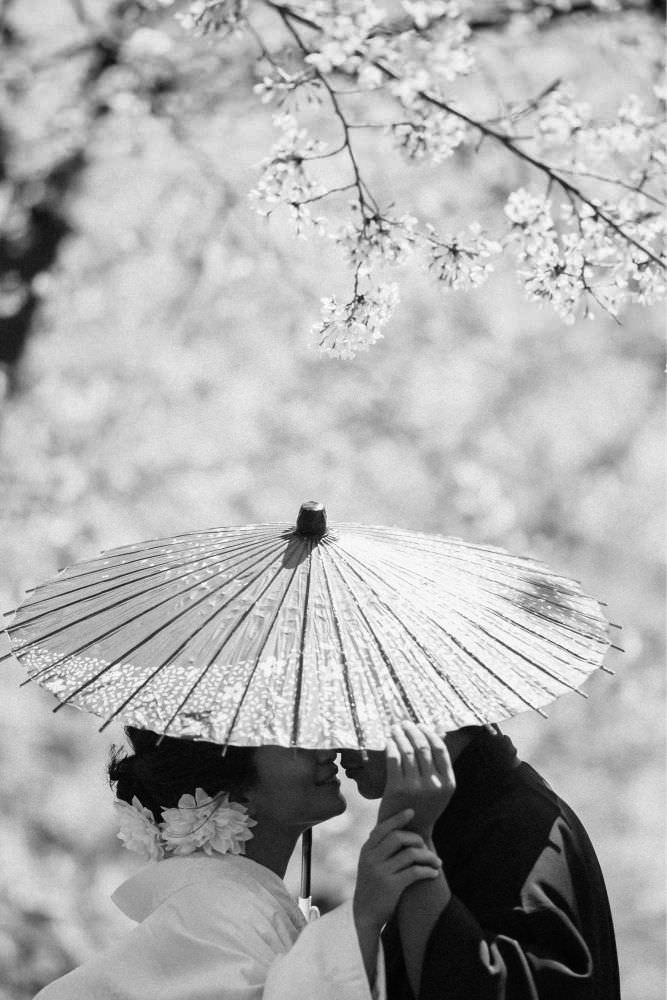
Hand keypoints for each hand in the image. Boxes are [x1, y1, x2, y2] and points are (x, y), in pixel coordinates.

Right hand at [353, 808, 441, 931]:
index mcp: (366, 850)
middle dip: (416, 839)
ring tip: (437, 862)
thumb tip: (398, 828)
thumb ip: (379, 848)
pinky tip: (434, 873)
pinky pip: (415, 872)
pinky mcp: (391, 886)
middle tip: (426, 847)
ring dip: (428, 857)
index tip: (411, 812)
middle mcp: (371, 858)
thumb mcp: (369, 864)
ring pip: (410, 854)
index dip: (397, 818)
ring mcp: (380, 872)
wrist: (365, 914)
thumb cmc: (372, 886)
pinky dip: (428, 871)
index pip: (381, 828)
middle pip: (398, 837)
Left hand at [377, 722, 455, 837]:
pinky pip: (394, 760)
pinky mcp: (398, 789)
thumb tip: (438, 730)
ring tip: (395, 729)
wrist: (408, 832)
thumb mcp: (439, 788)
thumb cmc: (423, 806)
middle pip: (423, 747)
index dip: (429, 733)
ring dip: (400, 736)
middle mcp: (434, 784)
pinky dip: (391, 747)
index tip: (419, 725)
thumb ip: (439, 764)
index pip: (440, 748)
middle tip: (404, 723)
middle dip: (412, 731)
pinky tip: (388, 742)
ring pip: (408, 751)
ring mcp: (416, 787)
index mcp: (448, 783)